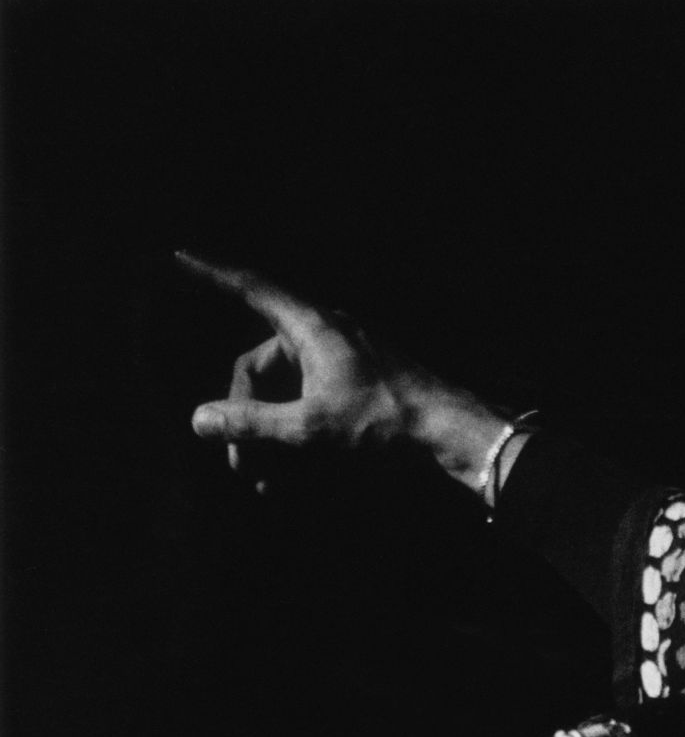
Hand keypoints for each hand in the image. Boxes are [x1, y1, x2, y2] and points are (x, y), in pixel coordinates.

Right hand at [176, 251, 506, 496]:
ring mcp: (344, 362)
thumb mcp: (311, 427)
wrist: (453, 435)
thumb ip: (252, 423)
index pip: (251, 289)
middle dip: (244, 416)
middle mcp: (326, 336)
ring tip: (262, 481)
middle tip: (239, 466)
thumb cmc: (386, 421)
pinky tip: (287, 479)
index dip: (212, 274)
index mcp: (311, 327)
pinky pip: (313, 405)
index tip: (178, 254)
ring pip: (287, 393)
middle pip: (262, 367)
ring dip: (269, 437)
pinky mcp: (359, 389)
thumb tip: (199, 419)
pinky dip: (296, 436)